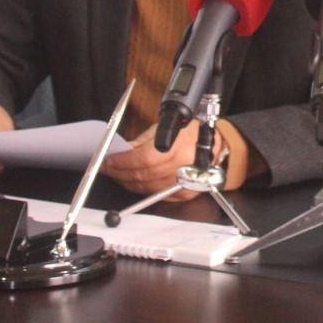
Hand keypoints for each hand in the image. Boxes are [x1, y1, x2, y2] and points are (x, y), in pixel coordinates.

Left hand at [100, 119, 264, 196]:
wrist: (214, 144)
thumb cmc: (190, 132)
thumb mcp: (163, 128)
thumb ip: (141, 142)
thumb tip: (121, 151)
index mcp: (179, 147)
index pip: (143, 160)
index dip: (121, 162)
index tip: (108, 160)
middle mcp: (183, 166)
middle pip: (143, 175)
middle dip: (120, 172)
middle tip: (108, 168)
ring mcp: (185, 182)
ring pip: (147, 188)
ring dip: (128, 182)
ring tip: (117, 175)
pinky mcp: (185, 194)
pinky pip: (156, 195)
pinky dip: (141, 190)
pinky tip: (132, 183)